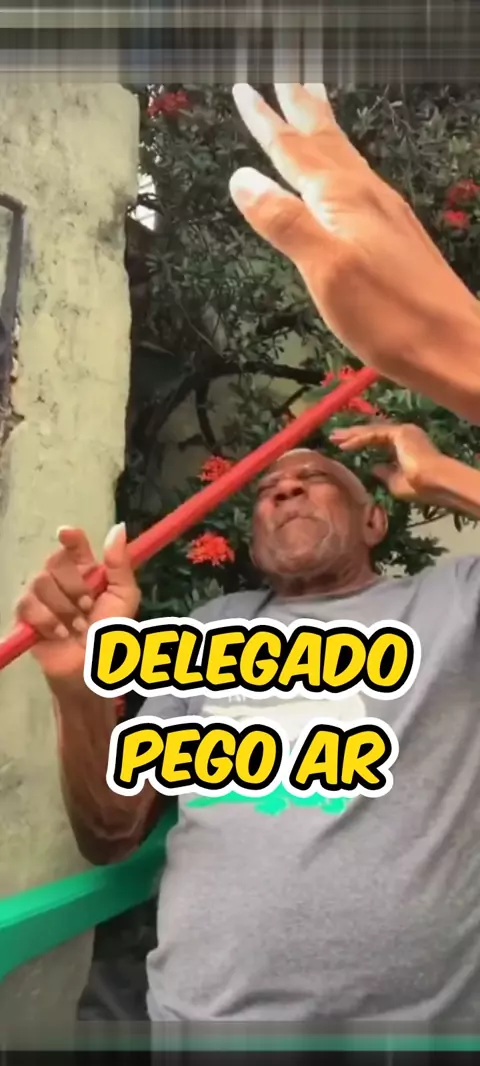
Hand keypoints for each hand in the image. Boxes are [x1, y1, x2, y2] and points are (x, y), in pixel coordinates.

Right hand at [15, 523, 139, 686]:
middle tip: (88, 607)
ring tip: (77, 626)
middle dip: (75, 585)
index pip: (74, 545)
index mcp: (86, 572)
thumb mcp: (125, 597)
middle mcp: (61, 580)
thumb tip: (118, 527)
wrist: (91, 670)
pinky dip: (47, 619)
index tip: (67, 534)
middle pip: (55, 560)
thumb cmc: (110, 635)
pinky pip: (28, 604)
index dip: (70, 537)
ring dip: (64, 607)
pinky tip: (60, 633)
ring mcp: (41, 597)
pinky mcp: (26, 616)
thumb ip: (120, 564)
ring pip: (40, 581)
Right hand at [230, 84, 479, 422]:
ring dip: (323, 128)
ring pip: (345, 156)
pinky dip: (341, 160)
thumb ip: (284, 222)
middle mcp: (365, 194)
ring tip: (311, 105)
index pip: (293, 151)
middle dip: (300, 109)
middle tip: (284, 74)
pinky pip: (359, 178)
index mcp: (342, 198)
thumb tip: (242, 178)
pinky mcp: (395, 234)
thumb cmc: (386, 315)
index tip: (244, 90)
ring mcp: (384, 213)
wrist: (451, 344)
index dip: (266, 122)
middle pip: (325, 141)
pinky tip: (344, 171)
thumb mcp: (326, 270)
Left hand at [329, 423, 442, 502]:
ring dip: (352, 434)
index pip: (378, 441)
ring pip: (371, 431)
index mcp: (405, 446)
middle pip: (372, 433)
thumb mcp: (395, 483)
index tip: (343, 447)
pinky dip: (359, 439)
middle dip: (352, 435)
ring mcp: (403, 431)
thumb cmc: (419, 487)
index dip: (360, 443)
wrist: (435, 482)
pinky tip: (345, 445)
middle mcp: (404, 435)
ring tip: (335, 438)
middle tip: (334, 436)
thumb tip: (373, 467)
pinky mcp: (399, 432)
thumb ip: (384, 473)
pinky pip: (374, 434)